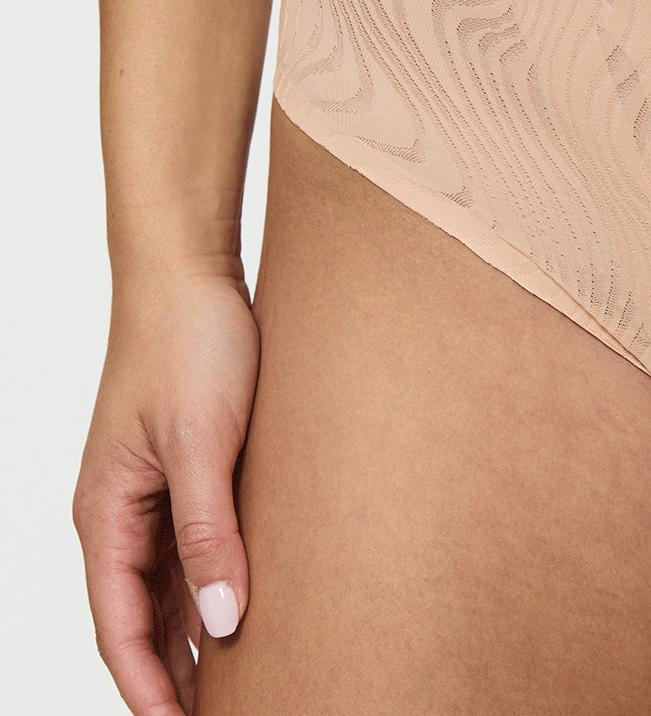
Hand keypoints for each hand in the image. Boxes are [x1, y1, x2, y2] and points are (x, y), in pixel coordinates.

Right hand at [74, 266, 259, 714]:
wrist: (190, 275)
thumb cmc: (187, 346)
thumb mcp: (202, 443)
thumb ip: (208, 532)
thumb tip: (220, 621)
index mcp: (107, 514)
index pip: (119, 628)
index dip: (150, 689)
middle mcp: (123, 512)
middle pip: (142, 618)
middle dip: (176, 676)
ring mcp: (154, 491)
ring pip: (169, 586)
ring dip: (197, 636)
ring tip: (244, 680)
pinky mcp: (188, 467)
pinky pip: (194, 545)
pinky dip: (213, 583)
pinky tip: (246, 605)